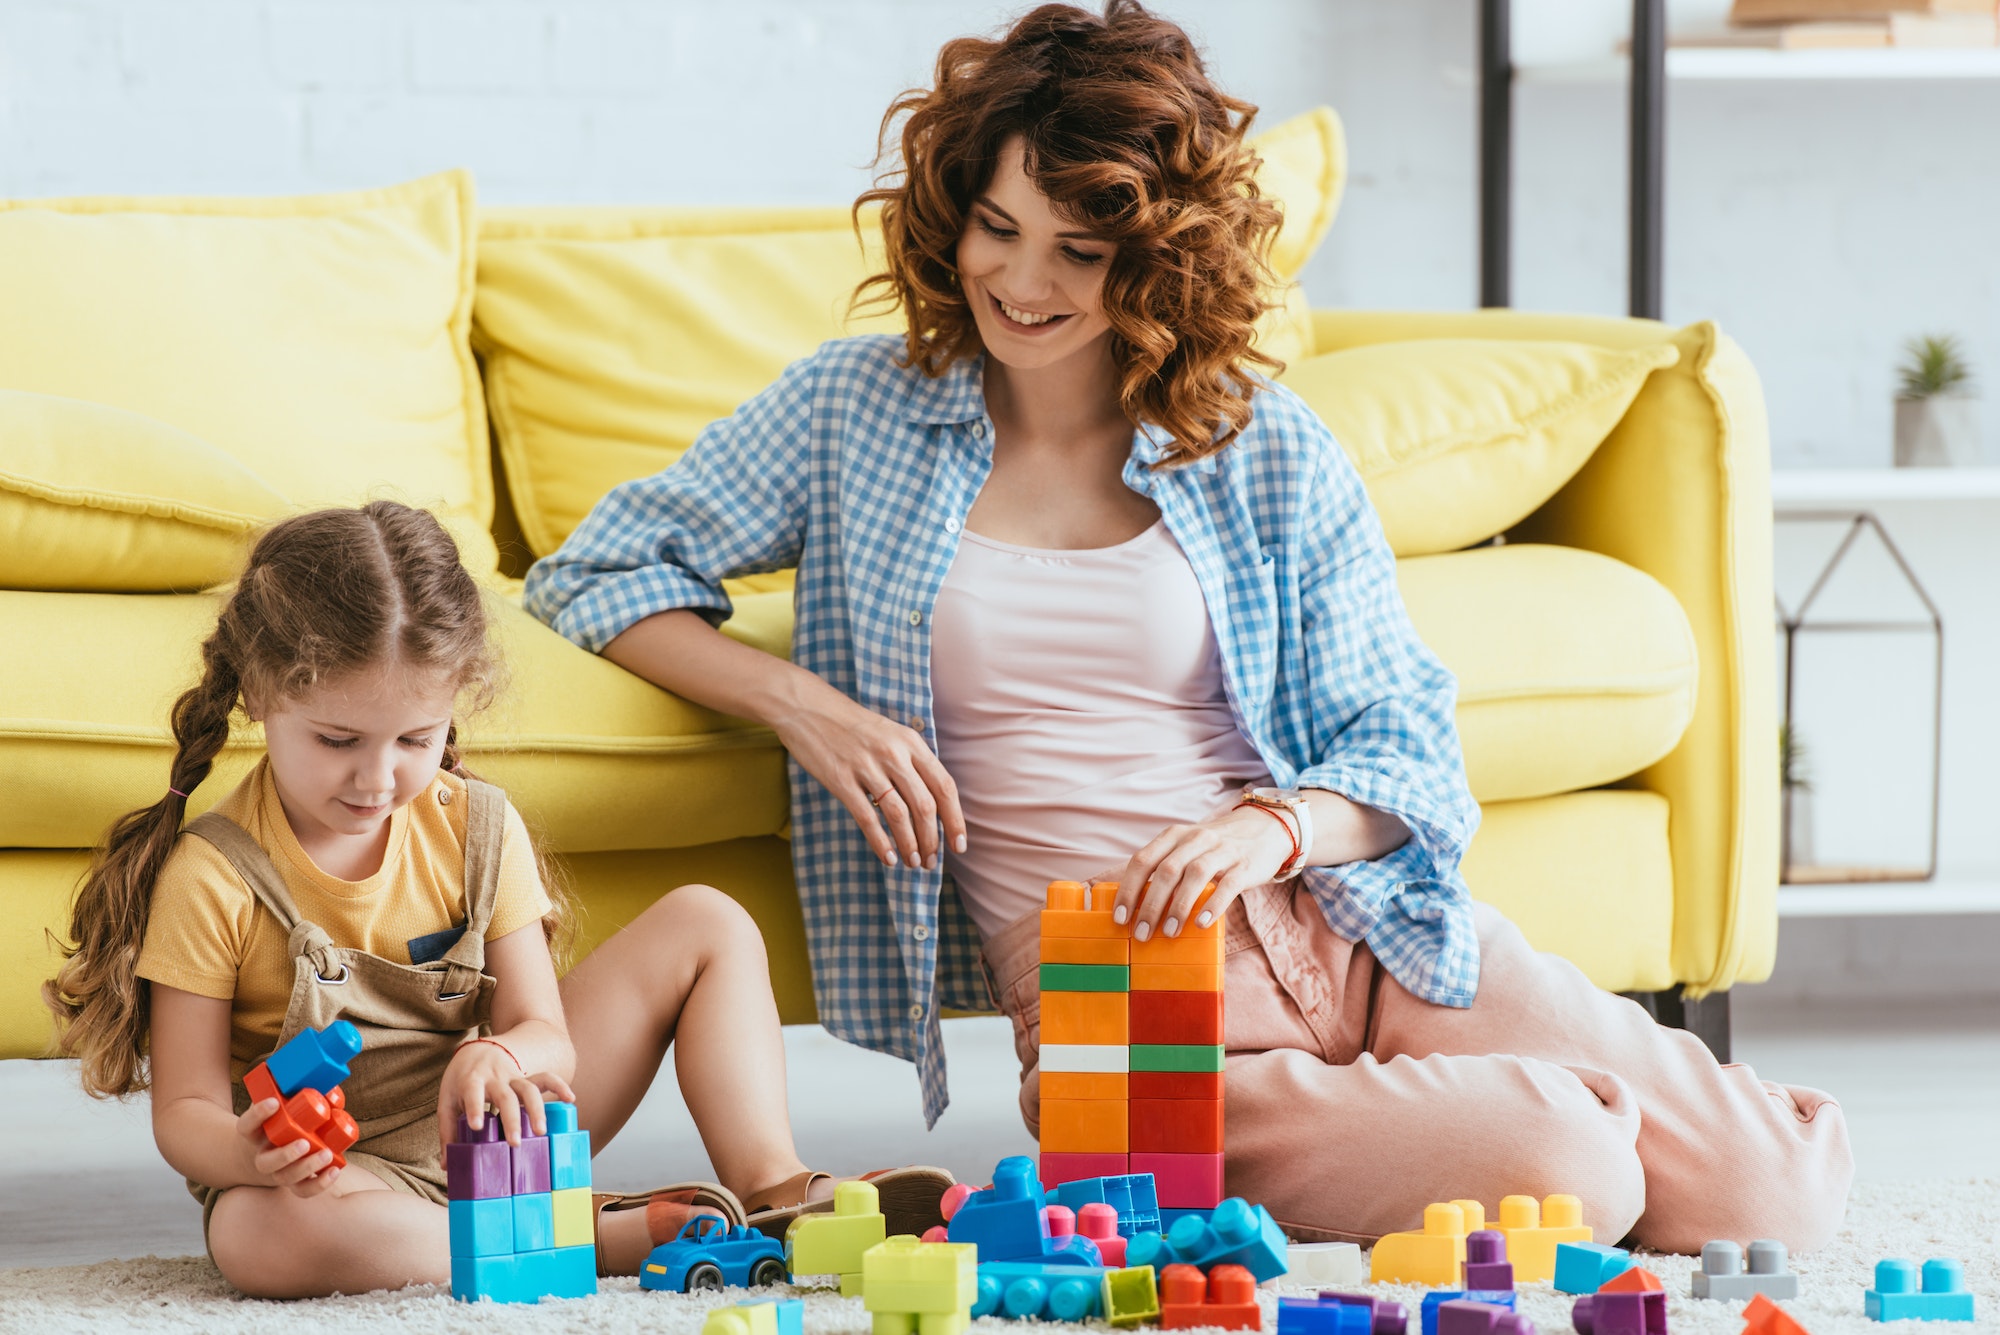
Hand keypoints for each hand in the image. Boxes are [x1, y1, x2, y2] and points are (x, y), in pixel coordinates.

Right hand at [236, 1096, 340, 1197]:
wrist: (253, 1155)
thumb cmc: (272, 1123)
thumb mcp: (275, 1107)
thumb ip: (292, 1091)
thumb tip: (326, 1077)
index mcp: (252, 1134)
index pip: (247, 1125)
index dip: (258, 1114)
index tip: (274, 1102)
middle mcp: (261, 1155)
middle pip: (267, 1162)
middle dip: (286, 1154)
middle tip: (304, 1141)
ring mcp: (276, 1172)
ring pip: (285, 1178)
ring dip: (306, 1168)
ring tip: (326, 1154)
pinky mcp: (291, 1182)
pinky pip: (302, 1190)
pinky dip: (319, 1184)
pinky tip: (335, 1170)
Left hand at [437, 1041, 576, 1154]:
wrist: (477, 1049)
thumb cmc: (460, 1080)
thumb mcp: (447, 1101)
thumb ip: (448, 1130)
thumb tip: (447, 1165)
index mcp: (471, 1080)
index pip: (473, 1092)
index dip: (475, 1107)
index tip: (477, 1126)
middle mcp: (494, 1077)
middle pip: (506, 1095)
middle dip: (512, 1119)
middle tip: (515, 1143)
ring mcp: (513, 1076)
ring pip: (529, 1088)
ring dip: (536, 1110)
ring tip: (541, 1132)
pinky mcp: (527, 1077)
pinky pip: (546, 1078)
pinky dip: (559, 1086)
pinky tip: (570, 1099)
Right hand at [769, 673, 966, 871]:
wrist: (809, 708)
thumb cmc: (853, 726)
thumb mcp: (891, 735)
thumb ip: (912, 763)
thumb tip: (932, 806)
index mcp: (911, 742)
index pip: (944, 786)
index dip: (955, 819)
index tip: (960, 845)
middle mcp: (894, 754)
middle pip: (925, 805)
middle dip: (932, 840)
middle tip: (932, 862)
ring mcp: (867, 767)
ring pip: (899, 815)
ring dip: (910, 845)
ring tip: (913, 864)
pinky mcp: (841, 780)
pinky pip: (867, 817)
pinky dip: (880, 842)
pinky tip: (888, 858)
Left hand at [1102, 806, 1293, 941]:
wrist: (1265, 829)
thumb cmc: (1215, 849)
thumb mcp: (1187, 848)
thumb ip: (1165, 868)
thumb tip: (1137, 907)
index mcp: (1174, 836)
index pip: (1143, 860)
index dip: (1128, 889)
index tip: (1120, 917)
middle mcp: (1195, 839)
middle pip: (1166, 871)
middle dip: (1150, 905)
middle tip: (1141, 933)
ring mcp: (1222, 850)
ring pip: (1194, 875)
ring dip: (1178, 906)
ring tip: (1169, 932)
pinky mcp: (1245, 865)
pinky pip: (1227, 885)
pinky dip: (1212, 905)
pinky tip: (1201, 923)